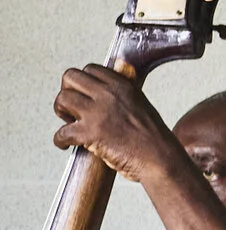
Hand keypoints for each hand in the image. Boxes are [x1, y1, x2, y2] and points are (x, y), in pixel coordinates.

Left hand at [54, 64, 182, 182]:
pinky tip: (66, 145)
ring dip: (61, 113)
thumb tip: (111, 82)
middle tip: (73, 109)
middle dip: (67, 92)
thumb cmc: (154, 139)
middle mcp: (109, 94)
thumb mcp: (141, 105)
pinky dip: (60, 140)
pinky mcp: (90, 133)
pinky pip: (61, 132)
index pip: (91, 69)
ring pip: (62, 98)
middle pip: (70, 77)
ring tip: (71, 124)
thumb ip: (124, 93)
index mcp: (123, 86)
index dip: (83, 83)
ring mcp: (98, 112)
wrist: (160, 160)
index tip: (84, 95)